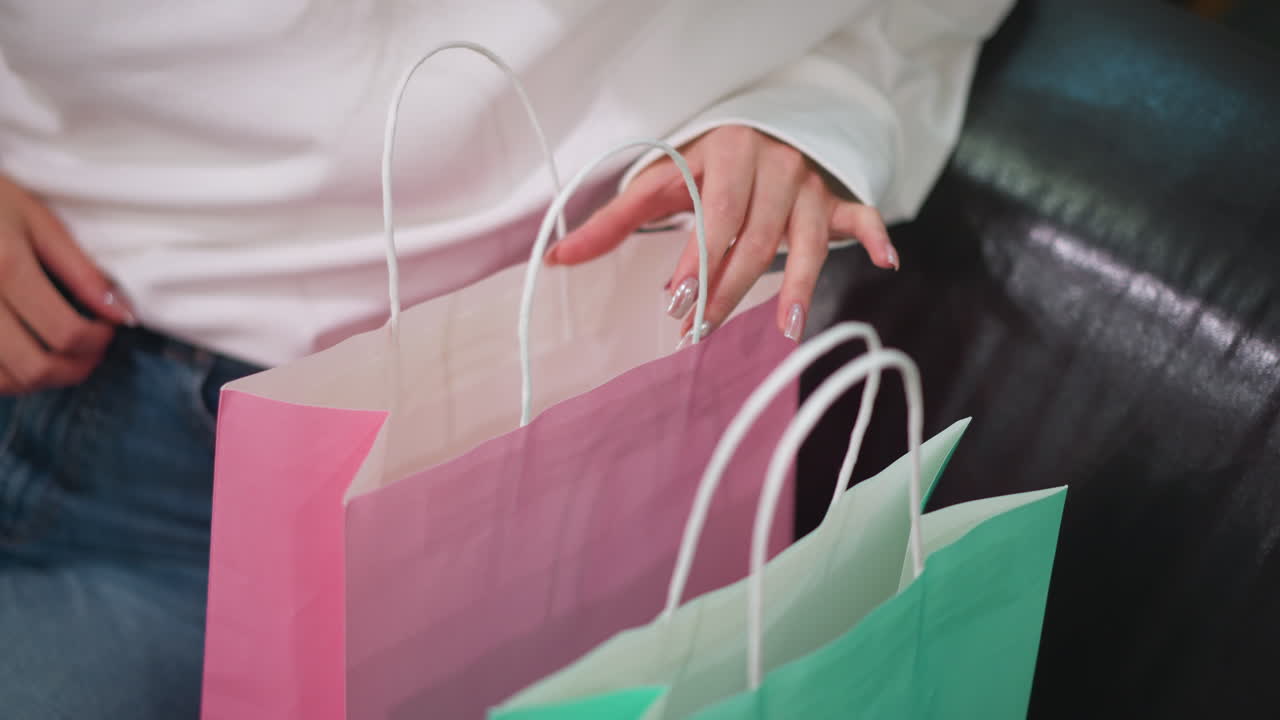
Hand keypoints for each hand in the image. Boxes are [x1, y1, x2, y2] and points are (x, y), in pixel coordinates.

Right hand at [0, 175, 133, 393]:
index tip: (106, 329)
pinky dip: (5, 378)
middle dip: (74, 370)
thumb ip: (81, 272)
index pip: (65, 332)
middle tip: (90, 352)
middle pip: (33, 368)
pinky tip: (21, 358)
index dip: (97, 342)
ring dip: (39, 381)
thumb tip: (122, 314)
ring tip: (59, 358)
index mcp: (4, 267)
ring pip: (1, 382)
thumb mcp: (36, 221)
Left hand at [544, 125, 897, 340]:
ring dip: (797, 284)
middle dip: (729, 287)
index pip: (715, 214)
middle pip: (756, 236)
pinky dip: (874, 236)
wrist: (765, 125)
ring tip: (786, 329)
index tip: (675, 302)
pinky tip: (886, 261)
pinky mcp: (835, 198)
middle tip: (703, 329)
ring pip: (806, 238)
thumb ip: (612, 222)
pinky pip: (860, 215)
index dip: (696, 260)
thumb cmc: (706, 163)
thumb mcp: (660, 181)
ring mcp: (809, 183)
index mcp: (728, 154)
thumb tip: (553, 259)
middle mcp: (774, 164)